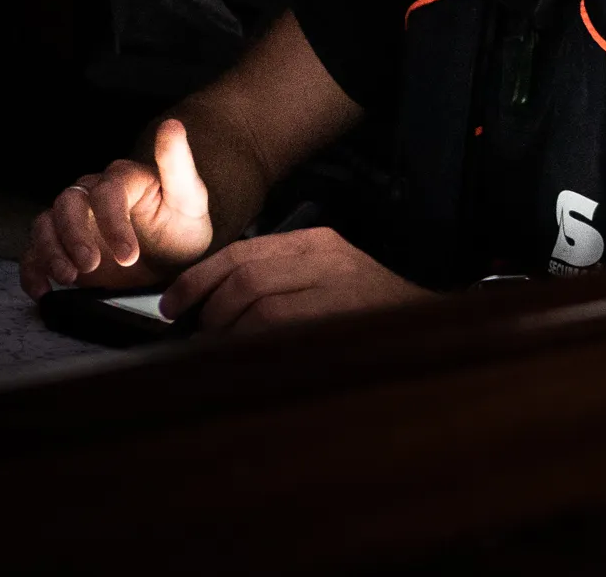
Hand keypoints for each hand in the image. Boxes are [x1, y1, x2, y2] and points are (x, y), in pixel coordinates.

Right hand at [19, 118, 213, 299]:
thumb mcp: (189, 199)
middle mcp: (90, 195)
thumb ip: (177, 164)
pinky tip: (43, 290)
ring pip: (44, 225)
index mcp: (120, 179)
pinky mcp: (60, 249)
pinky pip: (33, 254)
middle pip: (67, 204)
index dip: (113, 222)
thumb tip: (172, 124)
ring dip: (50, 251)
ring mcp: (72, 223)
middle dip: (74, 235)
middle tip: (91, 266)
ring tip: (69, 278)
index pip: (107, 193)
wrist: (172, 263)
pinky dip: (32, 272)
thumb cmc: (181, 228)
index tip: (129, 255)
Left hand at [160, 227, 430, 334]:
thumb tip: (216, 302)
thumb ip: (279, 282)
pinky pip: (277, 333)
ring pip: (254, 306)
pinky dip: (251, 348)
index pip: (241, 252)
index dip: (199, 279)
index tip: (174, 302)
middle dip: (209, 310)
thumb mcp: (327, 280)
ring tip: (219, 354)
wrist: (430, 328)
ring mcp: (333, 288)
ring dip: (227, 335)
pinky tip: (245, 362)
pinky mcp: (338, 320)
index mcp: (317, 243)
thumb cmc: (372, 312)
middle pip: (242, 278)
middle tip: (195, 336)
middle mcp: (323, 258)